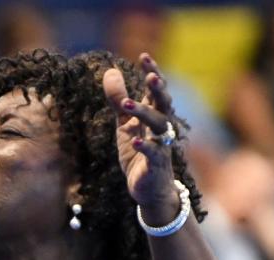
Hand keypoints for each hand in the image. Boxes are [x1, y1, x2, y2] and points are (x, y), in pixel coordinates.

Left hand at [102, 53, 177, 209]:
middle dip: (158, 90)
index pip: (155, 90)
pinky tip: (135, 140)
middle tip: (150, 77)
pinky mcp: (155, 165)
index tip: (144, 56)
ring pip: (158, 126)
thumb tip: (110, 71)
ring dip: (144, 113)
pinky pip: (153, 153)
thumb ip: (118, 99)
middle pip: (163, 104)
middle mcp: (160, 127)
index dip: (152, 73)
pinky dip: (145, 146)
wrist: (148, 187)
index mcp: (153, 114)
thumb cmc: (138, 151)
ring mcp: (160, 145)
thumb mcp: (124, 123)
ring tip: (127, 104)